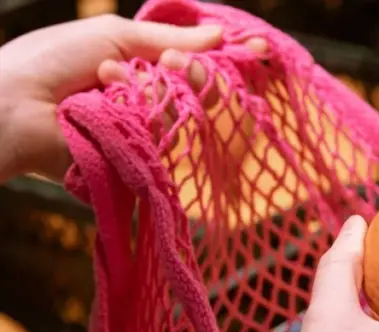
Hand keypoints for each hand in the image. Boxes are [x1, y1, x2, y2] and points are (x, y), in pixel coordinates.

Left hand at [0, 15, 240, 181]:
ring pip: (186, 111)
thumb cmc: (53, 62)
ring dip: (153, 90)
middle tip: (164, 63)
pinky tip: (113, 107)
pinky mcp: (142, 157)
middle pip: (200, 86)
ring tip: (110, 79)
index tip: (260, 51)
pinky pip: (168, 137)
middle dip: (188, 70)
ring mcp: (147, 127)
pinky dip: (143, 115)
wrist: (14, 108)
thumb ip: (171, 39)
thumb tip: (219, 35)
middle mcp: (149, 95)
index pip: (197, 59)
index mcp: (142, 62)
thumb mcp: (116, 35)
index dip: (229, 56)